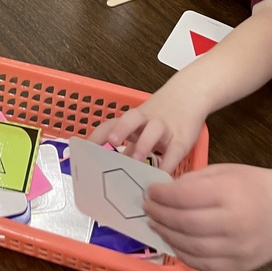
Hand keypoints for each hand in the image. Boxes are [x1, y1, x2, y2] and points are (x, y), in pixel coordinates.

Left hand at [88, 89, 205, 173]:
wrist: (189, 94)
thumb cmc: (161, 116)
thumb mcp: (142, 129)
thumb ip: (128, 147)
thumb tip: (109, 167)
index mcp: (132, 121)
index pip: (110, 124)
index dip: (96, 136)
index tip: (82, 151)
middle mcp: (146, 121)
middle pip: (131, 118)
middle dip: (120, 129)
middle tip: (111, 142)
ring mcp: (165, 127)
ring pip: (153, 129)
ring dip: (144, 143)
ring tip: (137, 160)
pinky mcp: (182, 138)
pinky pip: (175, 150)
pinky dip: (168, 162)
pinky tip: (162, 176)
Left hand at [144, 164, 271, 270]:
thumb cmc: (252, 184)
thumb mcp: (223, 171)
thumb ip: (193, 182)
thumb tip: (163, 192)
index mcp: (229, 194)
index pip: (184, 197)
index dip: (161, 195)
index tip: (149, 191)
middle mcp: (234, 224)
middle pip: (185, 224)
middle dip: (160, 215)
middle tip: (147, 208)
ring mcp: (238, 249)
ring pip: (192, 248)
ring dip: (167, 237)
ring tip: (155, 225)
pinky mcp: (240, 266)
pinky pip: (205, 265)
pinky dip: (184, 255)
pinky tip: (173, 243)